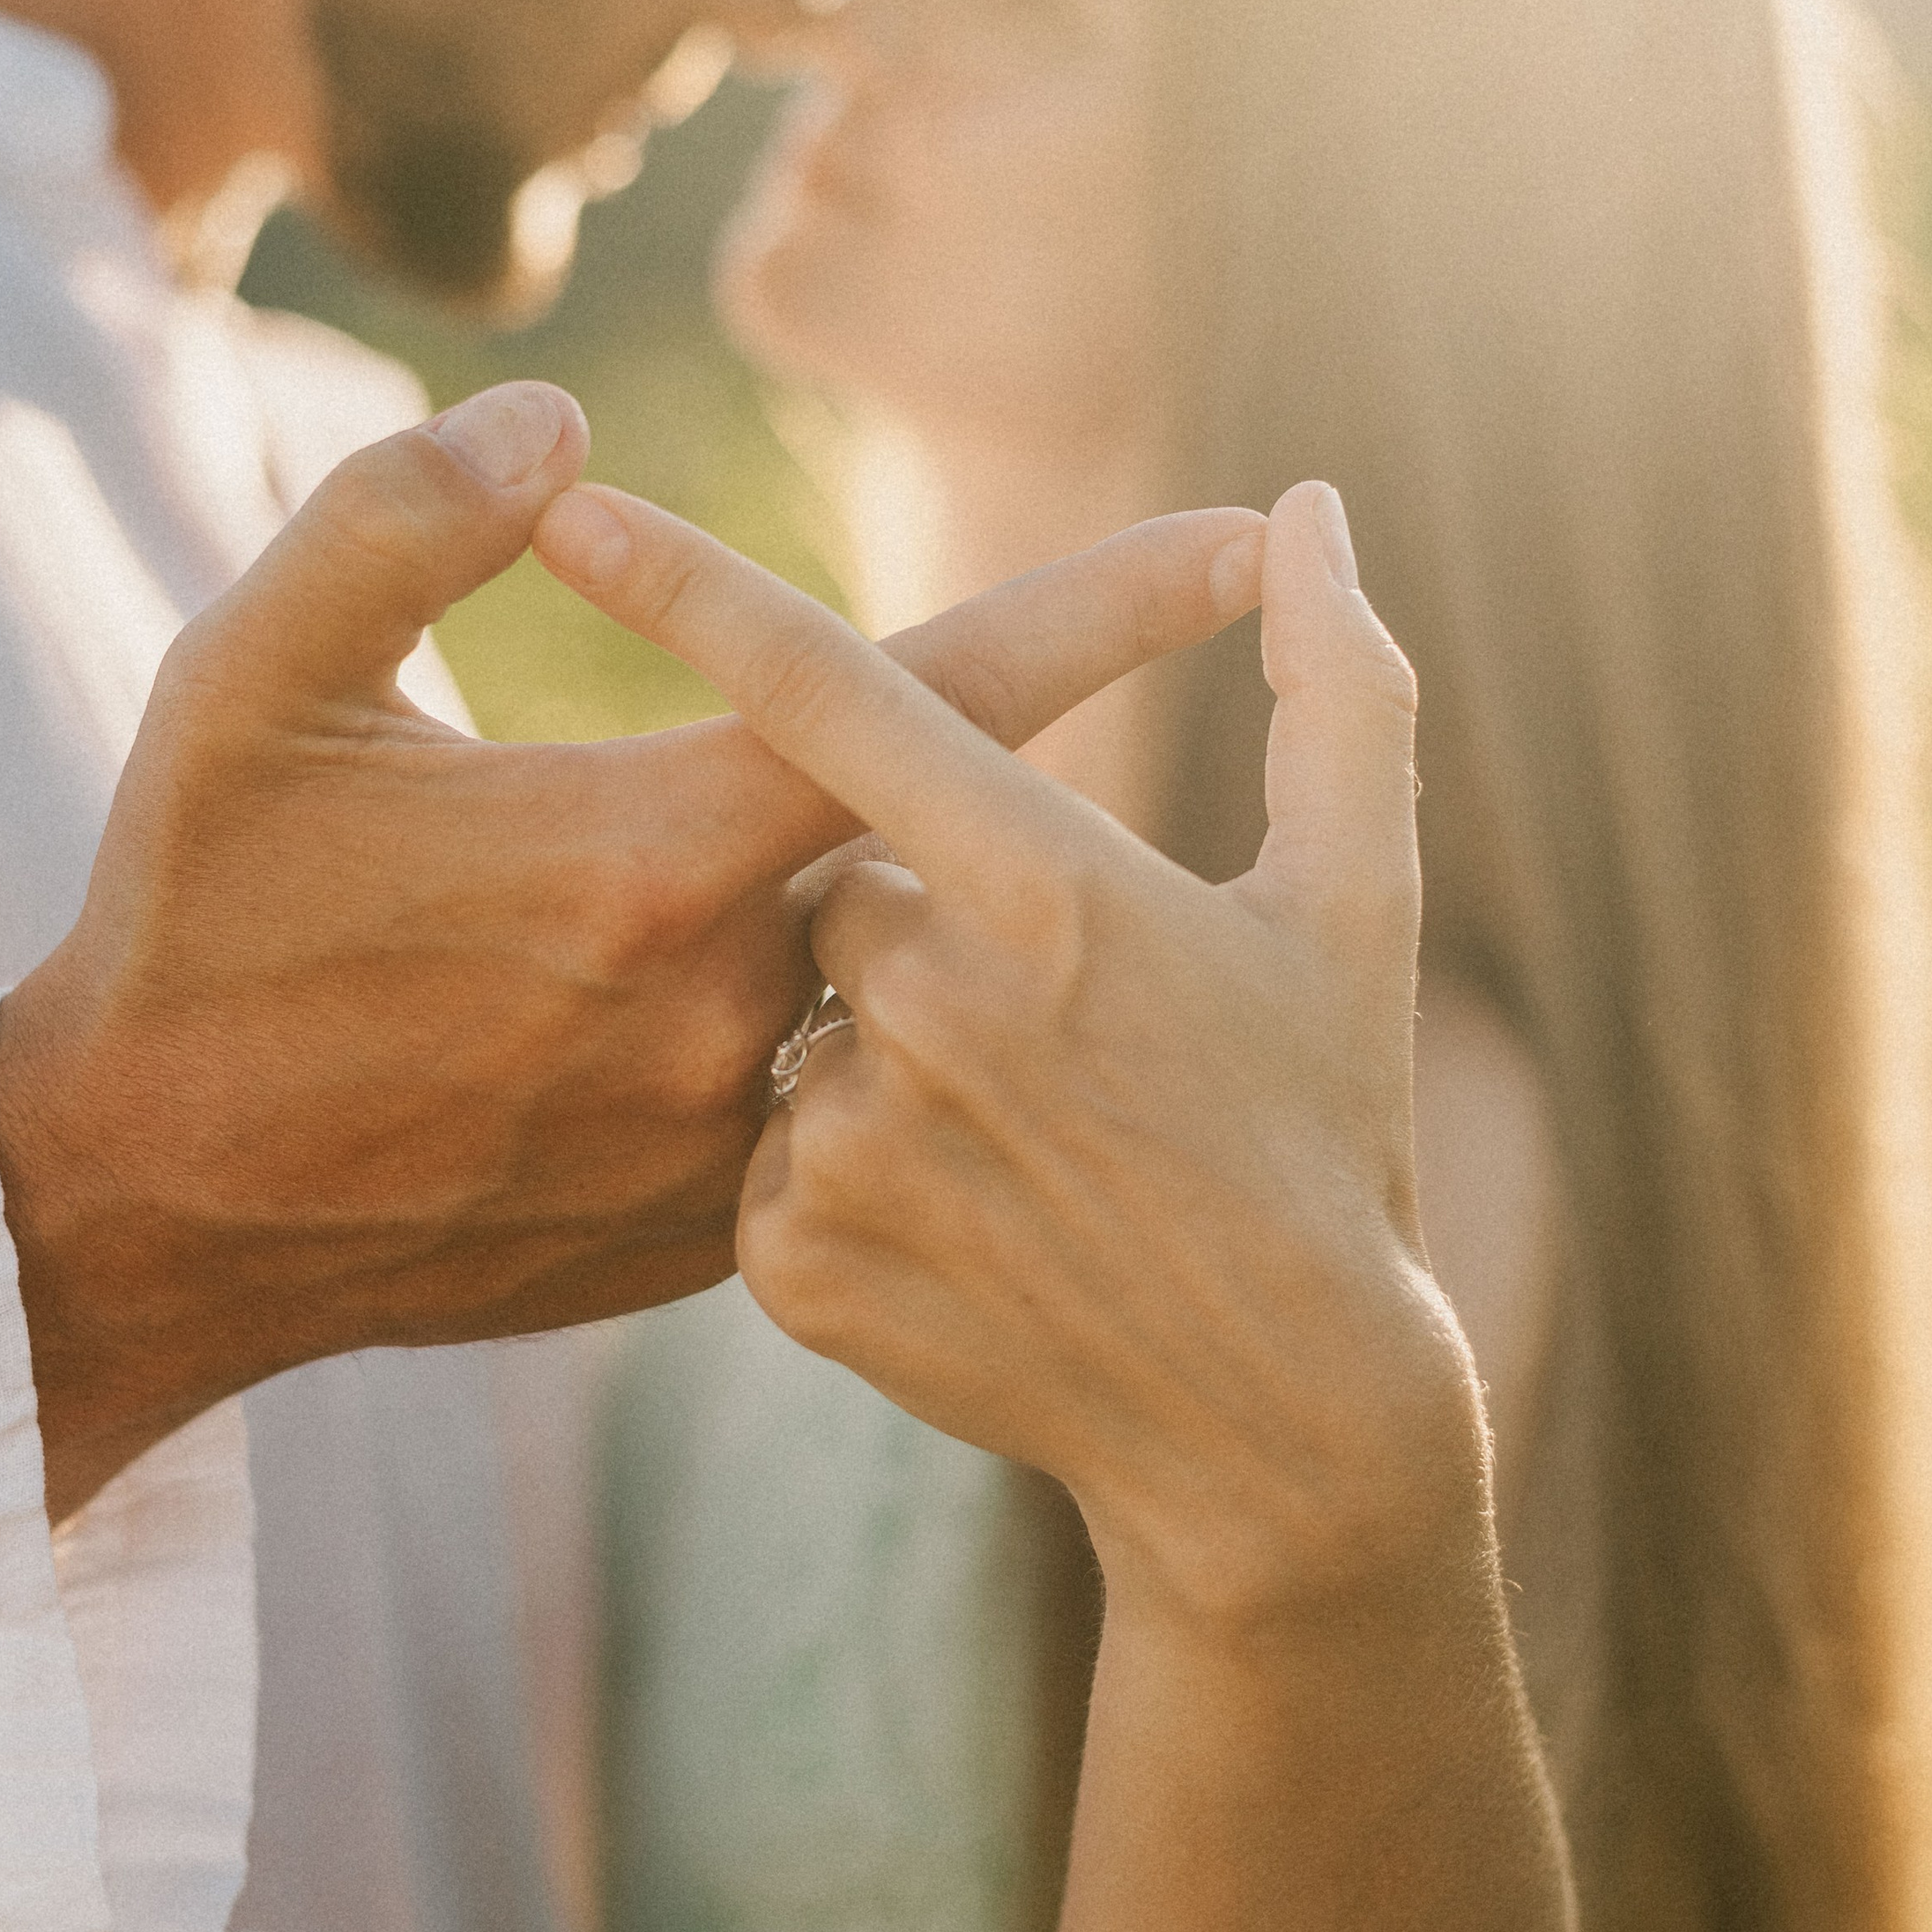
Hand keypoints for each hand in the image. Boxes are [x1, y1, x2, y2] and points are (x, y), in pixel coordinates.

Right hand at [0, 384, 1268, 1517]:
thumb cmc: (192, 927)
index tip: (1246, 541)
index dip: (1107, 607)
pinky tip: (656, 1037)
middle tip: (833, 774)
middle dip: (938, 791)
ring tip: (709, 930)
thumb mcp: (241, 689)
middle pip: (925, 851)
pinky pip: (807, 1110)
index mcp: (647, 853)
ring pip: (871, 993)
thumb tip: (555, 426)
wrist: (141, 1215)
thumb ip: (392, 524)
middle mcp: (724, 1011)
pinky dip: (787, 1046)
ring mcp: (722, 1153)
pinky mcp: (698, 1249)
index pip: (937, 701)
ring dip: (851, 930)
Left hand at [533, 469, 1573, 1931]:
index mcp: (1052, 892)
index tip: (569, 502)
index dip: (695, 589)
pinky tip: (958, 1221)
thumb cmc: (1333, 1139)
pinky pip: (770, 1145)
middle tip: (1045, 1022)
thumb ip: (1340, 688)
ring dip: (878, 1047)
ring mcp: (855, 1148)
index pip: (835, 698)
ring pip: (800, 1018)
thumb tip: (1311, 510)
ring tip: (1017, 1142)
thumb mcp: (1362, 909)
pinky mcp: (795, 1267)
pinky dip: (846, 1162)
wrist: (1279, 1429)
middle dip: (916, 918)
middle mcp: (932, 1011)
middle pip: (838, 879)